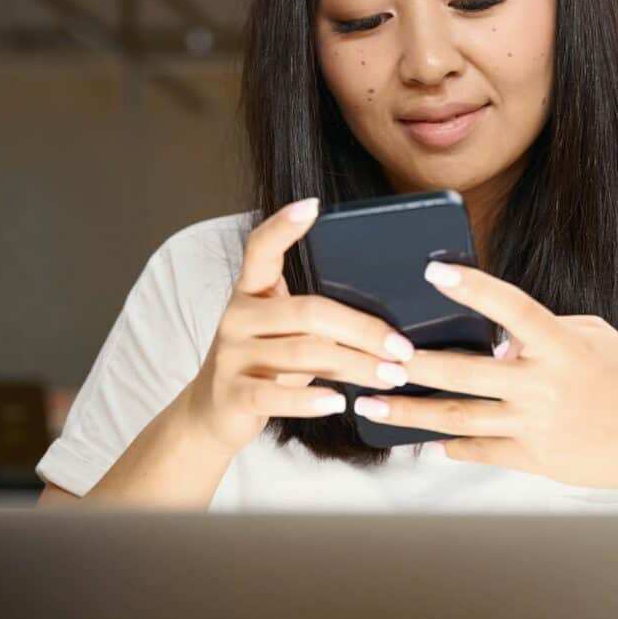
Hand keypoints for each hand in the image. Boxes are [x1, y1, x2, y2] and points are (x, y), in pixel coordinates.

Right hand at [183, 198, 418, 453]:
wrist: (214, 413)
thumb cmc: (267, 365)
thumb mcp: (285, 333)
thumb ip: (318, 318)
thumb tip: (391, 317)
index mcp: (251, 291)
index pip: (262, 248)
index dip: (284, 225)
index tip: (313, 205)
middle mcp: (237, 317)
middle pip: (309, 312)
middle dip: (363, 330)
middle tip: (402, 348)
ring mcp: (232, 356)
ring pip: (303, 354)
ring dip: (355, 366)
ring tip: (392, 376)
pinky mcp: (232, 395)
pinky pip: (276, 396)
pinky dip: (311, 401)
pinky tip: (340, 402)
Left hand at [352, 261, 617, 498]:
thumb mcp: (596, 338)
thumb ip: (544, 330)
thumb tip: (493, 334)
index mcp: (564, 347)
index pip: (513, 309)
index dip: (473, 289)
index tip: (432, 271)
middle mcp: (546, 387)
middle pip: (465, 374)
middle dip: (413, 365)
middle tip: (372, 356)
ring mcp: (537, 427)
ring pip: (459, 420)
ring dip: (410, 413)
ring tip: (370, 405)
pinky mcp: (535, 460)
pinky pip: (481, 450)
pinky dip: (450, 444)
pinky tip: (422, 438)